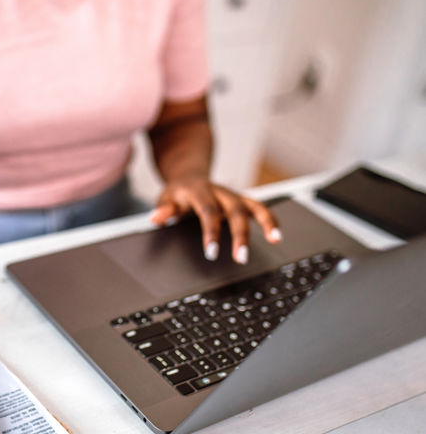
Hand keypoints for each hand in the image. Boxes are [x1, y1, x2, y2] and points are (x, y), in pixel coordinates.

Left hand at [150, 176, 281, 263]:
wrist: (189, 176)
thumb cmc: (178, 192)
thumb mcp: (166, 198)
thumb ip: (164, 209)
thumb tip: (156, 218)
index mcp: (201, 192)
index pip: (208, 212)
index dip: (211, 232)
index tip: (211, 253)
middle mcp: (221, 192)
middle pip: (235, 212)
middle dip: (240, 235)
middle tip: (240, 257)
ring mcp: (234, 196)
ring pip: (254, 206)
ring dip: (266, 222)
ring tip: (275, 240)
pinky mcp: (242, 201)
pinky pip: (260, 209)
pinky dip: (271, 220)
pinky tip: (277, 236)